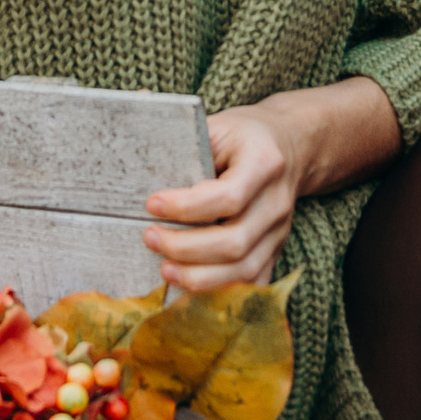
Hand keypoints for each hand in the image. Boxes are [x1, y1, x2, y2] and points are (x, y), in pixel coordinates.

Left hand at [141, 79, 402, 293]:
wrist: (291, 146)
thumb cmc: (244, 136)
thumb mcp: (219, 125)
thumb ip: (185, 141)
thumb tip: (129, 133)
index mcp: (265, 162)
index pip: (228, 196)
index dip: (187, 207)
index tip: (152, 204)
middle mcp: (277, 202)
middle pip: (235, 241)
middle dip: (186, 247)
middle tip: (149, 237)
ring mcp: (280, 232)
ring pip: (243, 270)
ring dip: (199, 277)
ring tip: (163, 269)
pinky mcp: (275, 251)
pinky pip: (251, 284)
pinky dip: (220, 293)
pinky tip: (188, 289)